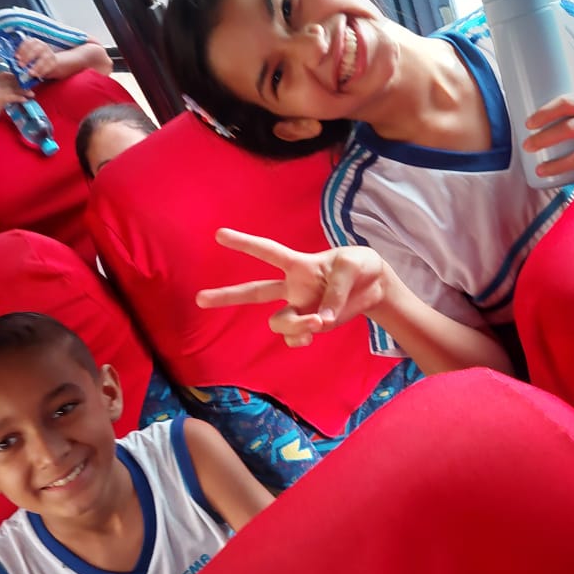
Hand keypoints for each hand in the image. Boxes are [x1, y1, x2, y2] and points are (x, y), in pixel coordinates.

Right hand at [0, 73, 30, 124]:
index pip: (5, 74)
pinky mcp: (0, 98)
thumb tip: (11, 88)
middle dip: (22, 83)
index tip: (22, 79)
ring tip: (31, 94)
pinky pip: (14, 97)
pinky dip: (21, 98)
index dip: (15, 76)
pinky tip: (25, 100)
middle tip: (31, 86)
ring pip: (14, 88)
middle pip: (12, 80)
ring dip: (24, 91)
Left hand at [15, 37, 58, 79]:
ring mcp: (49, 53)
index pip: (27, 43)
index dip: (21, 50)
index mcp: (34, 42)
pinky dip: (43, 71)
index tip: (16, 57)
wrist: (52, 63)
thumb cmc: (36, 60)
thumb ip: (21, 58)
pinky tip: (38, 75)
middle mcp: (42, 46)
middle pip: (35, 50)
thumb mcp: (28, 56)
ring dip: (36, 66)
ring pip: (44, 58)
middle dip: (27, 57)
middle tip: (21, 65)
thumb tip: (13, 63)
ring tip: (30, 73)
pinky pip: (49, 66)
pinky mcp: (54, 61)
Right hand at [196, 228, 387, 347]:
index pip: (268, 251)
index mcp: (299, 264)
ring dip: (296, 325)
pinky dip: (303, 338)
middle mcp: (293, 287)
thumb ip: (335, 289)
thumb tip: (321, 318)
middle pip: (254, 291)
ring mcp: (299, 307)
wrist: (374, 287)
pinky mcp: (310, 326)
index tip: (219, 234)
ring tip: (319, 321)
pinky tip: (317, 330)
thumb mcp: (353, 266)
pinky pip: (294, 339)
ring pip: (278, 322)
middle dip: (227, 295)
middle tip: (199, 299)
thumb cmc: (359, 266)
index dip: (245, 243)